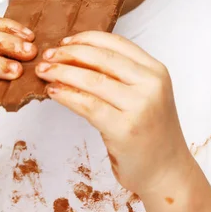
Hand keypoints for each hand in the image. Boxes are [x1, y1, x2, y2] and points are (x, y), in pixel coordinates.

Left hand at [35, 30, 191, 197]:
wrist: (166, 172)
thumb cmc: (149, 132)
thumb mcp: (143, 94)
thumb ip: (120, 75)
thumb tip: (75, 56)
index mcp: (156, 70)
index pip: (116, 42)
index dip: (86, 38)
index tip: (65, 41)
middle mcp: (151, 84)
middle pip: (102, 57)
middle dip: (69, 53)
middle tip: (48, 54)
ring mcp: (140, 106)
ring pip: (92, 79)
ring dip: (62, 72)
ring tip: (44, 71)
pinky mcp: (125, 129)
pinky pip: (88, 105)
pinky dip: (66, 95)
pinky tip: (53, 92)